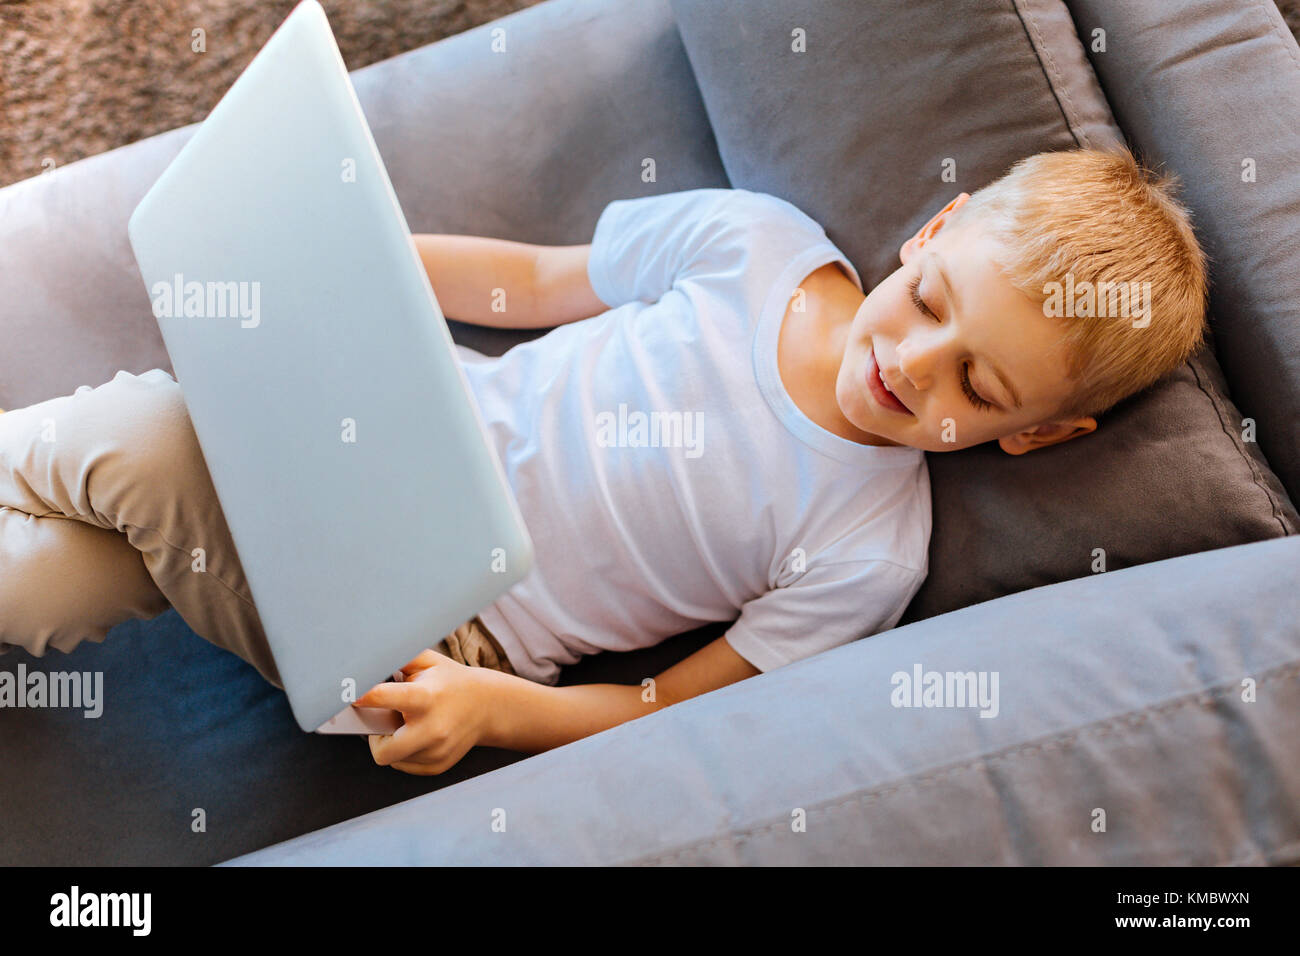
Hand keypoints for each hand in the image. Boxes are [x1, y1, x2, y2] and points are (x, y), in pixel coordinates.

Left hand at [355, 648, 491, 774]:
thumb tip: (364, 660)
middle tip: (382, 724)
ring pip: (393, 758)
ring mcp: (437, 751)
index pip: (384, 698)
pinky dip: (406, 753)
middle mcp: (432, 729)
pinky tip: (419, 736)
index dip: (362, 695)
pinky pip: (406, 765)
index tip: (348, 694)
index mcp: (426, 697)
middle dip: (375, 739)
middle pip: (382, 751)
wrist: (488, 706)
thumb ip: (396, 658)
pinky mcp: (438, 765)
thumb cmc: (450, 681)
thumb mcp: (427, 661)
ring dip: (394, 743)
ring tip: (410, 725)